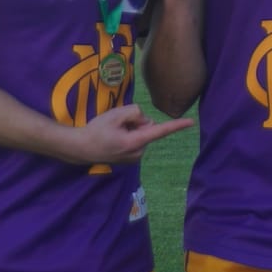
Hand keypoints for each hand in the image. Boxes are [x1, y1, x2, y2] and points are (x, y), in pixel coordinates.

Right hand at [72, 103, 193, 166]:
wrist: (80, 148)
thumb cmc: (96, 130)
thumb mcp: (115, 115)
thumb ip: (135, 113)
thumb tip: (146, 121)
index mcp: (135, 142)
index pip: (159, 131)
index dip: (176, 126)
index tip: (191, 122)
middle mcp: (138, 153)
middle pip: (148, 128)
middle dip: (137, 122)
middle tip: (116, 125)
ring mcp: (134, 158)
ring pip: (142, 134)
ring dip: (131, 129)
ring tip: (113, 132)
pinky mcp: (131, 159)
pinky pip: (136, 140)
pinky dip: (128, 136)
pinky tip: (114, 138)